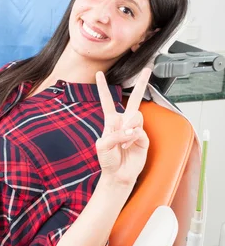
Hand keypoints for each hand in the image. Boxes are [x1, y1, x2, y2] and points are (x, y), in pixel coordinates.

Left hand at [95, 68, 150, 185]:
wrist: (117, 175)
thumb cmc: (108, 160)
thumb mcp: (102, 145)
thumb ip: (114, 134)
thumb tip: (130, 130)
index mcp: (111, 120)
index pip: (107, 101)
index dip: (102, 87)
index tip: (98, 74)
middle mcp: (124, 122)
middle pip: (135, 99)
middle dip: (142, 84)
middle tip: (148, 70)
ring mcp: (135, 129)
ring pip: (137, 116)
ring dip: (129, 127)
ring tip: (124, 140)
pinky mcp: (143, 139)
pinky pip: (139, 132)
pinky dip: (132, 139)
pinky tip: (128, 146)